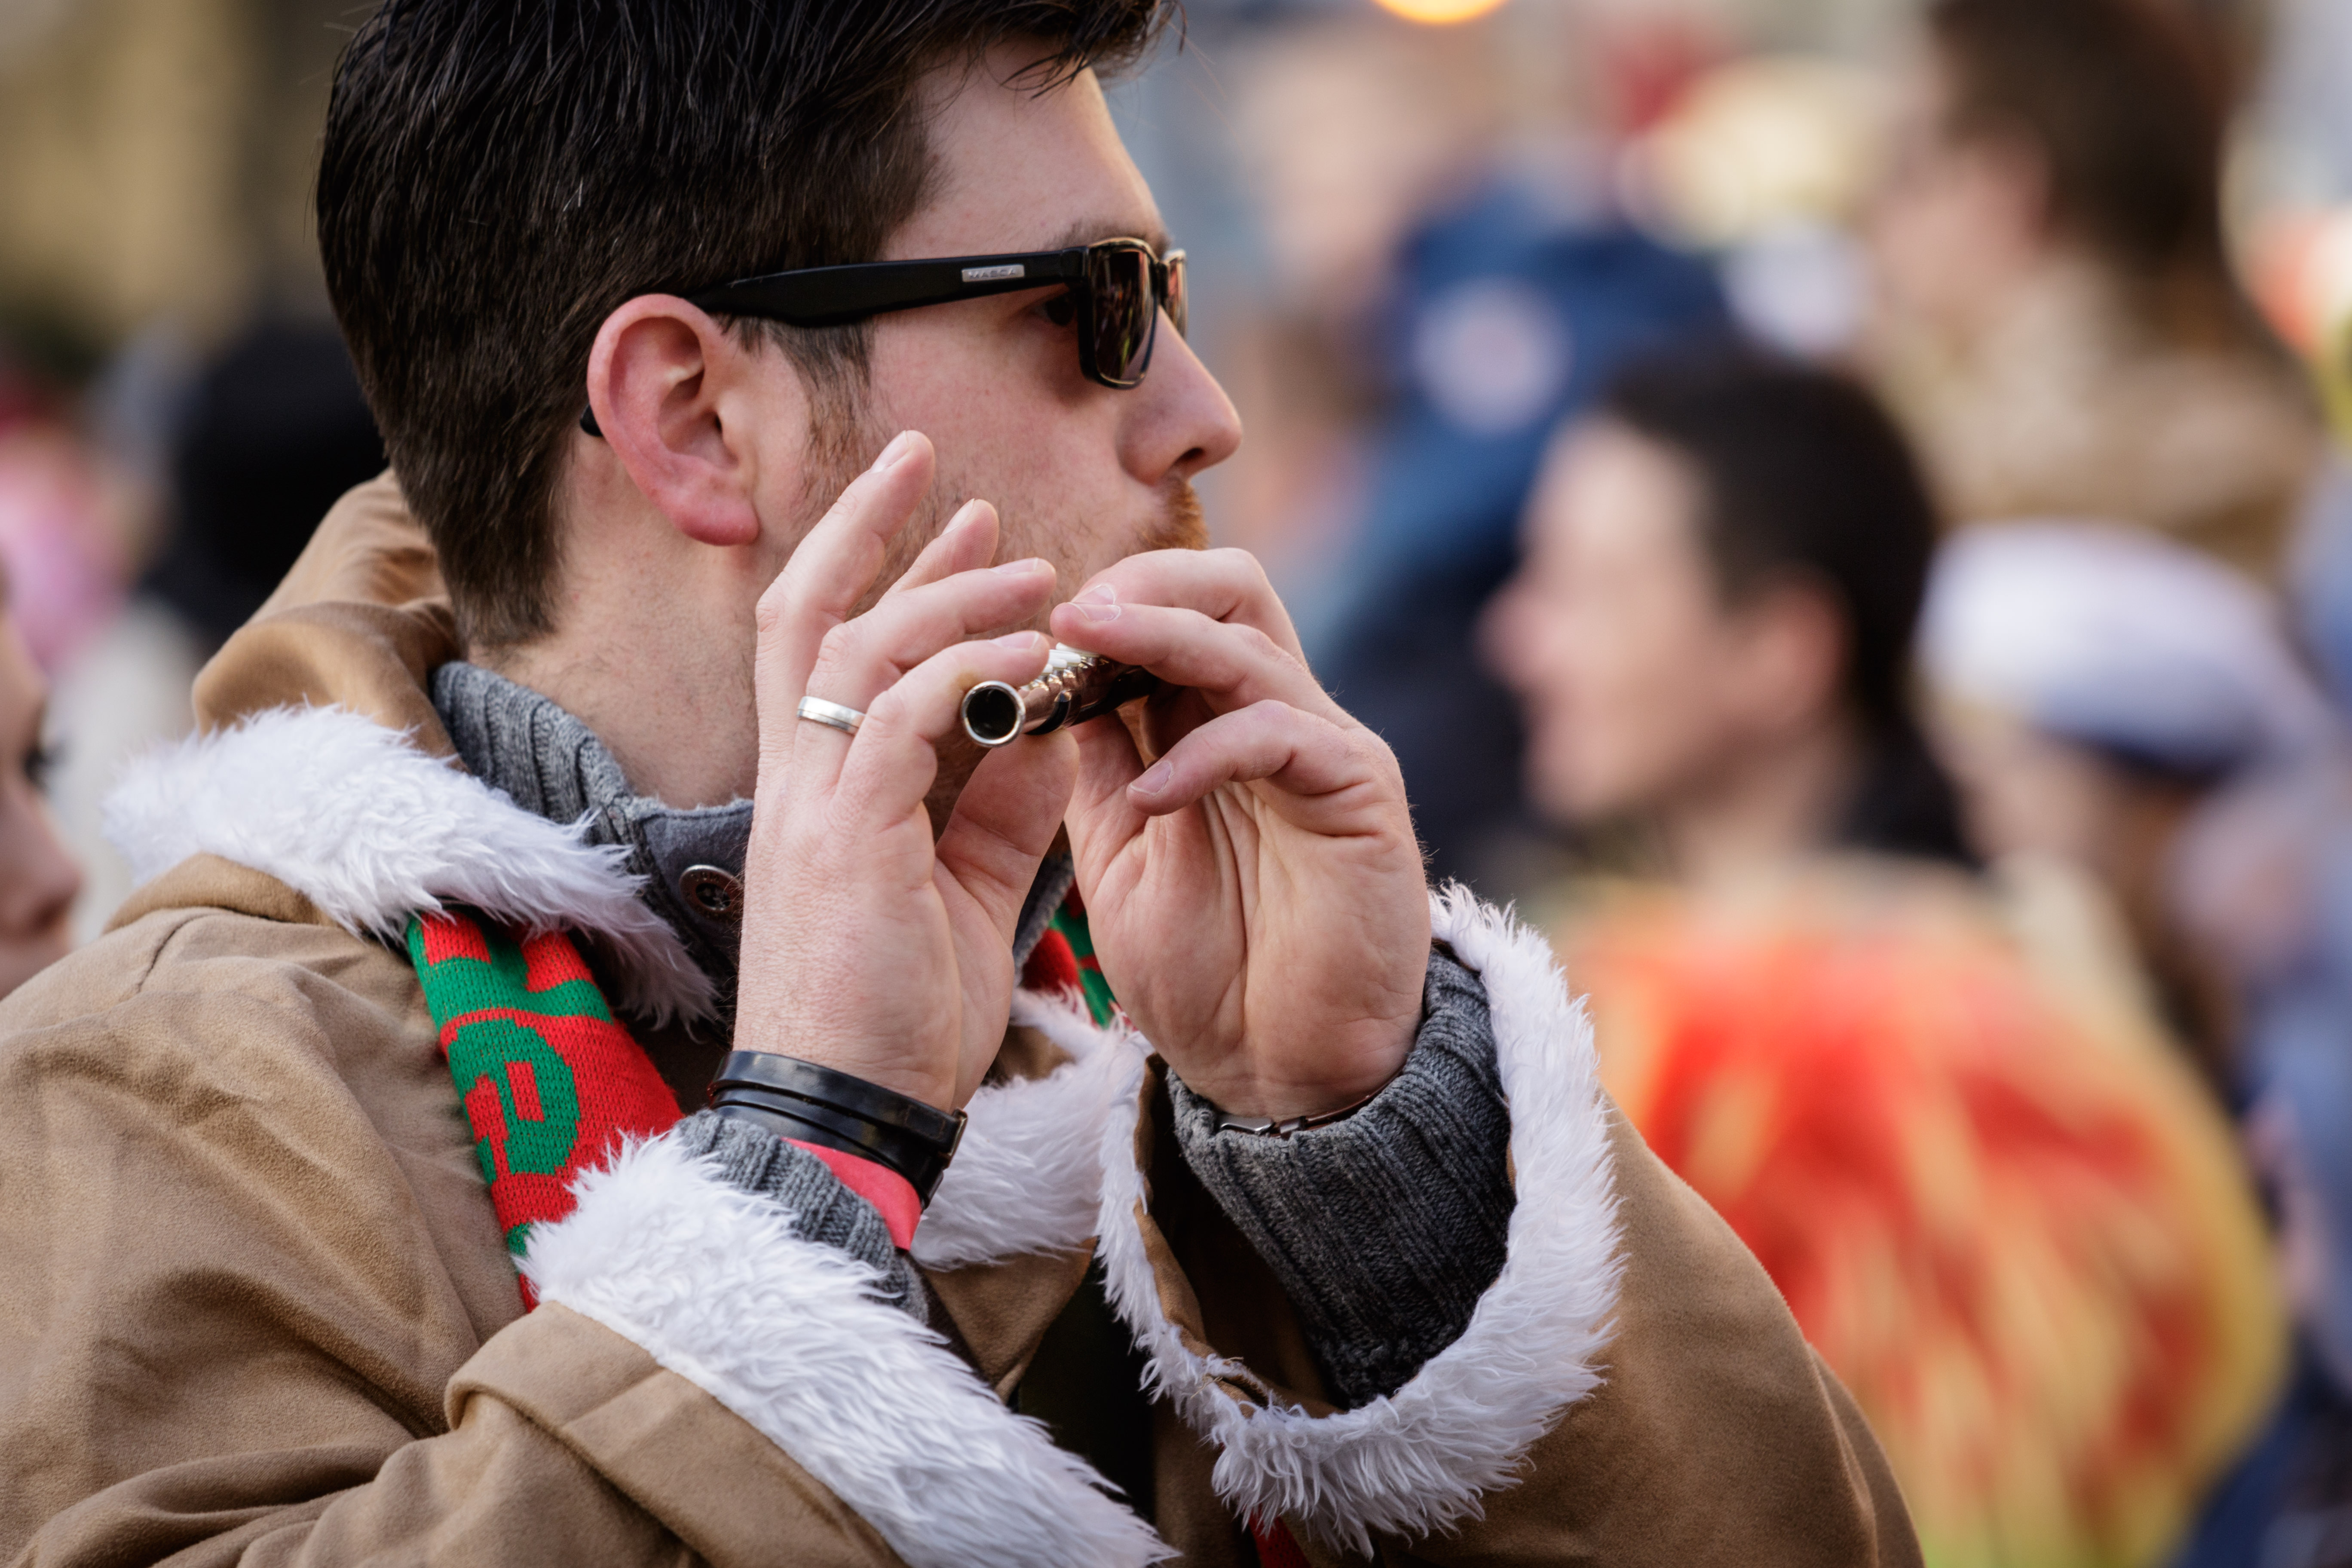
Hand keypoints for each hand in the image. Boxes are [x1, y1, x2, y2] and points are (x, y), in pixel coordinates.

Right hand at [733, 432, 1078, 1110]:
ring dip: (947, 596)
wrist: (850, 1117)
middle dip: (867, 526)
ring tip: (1031, 568)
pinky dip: (966, 675)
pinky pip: (899, 719)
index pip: (822, 643)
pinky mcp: (846, 839)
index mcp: (818, 789)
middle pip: (806, 610)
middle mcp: (796, 779)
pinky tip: (1033, 658)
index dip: (872, 563)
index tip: (946, 513)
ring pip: (857, 648)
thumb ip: (995, 803)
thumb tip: (1045, 722)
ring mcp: (811, 805)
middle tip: (939, 463)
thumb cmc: (898, 1012)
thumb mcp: (963, 886)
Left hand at [1050, 549, 1428, 1119]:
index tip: (1026, 628)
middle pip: (1228, 588)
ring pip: (1250, 638)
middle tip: (1068, 609)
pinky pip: (1278, 730)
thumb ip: (1096, 773)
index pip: (1176, 611)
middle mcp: (1281, 717)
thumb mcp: (1120, 857)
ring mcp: (1326, 747)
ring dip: (1159, 634)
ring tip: (1084, 649)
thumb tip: (1043, 692)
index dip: (1104, 603)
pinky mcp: (1359, 791)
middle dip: (1144, 582)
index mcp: (1222, 727)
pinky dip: (1203, 750)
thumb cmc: (1210, 974)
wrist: (1284, 1073)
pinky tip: (1149, 795)